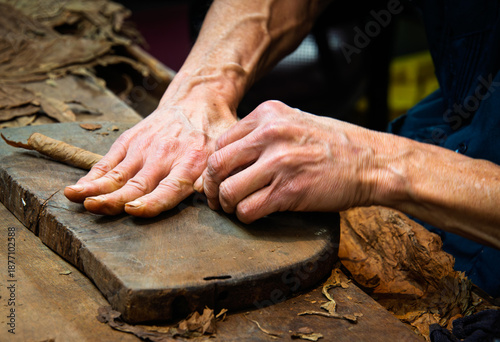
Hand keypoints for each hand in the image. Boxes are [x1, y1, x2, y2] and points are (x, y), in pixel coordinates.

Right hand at [64, 86, 236, 216]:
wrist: (197, 100)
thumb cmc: (212, 134)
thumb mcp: (225, 152)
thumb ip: (217, 176)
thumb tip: (213, 200)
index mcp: (191, 162)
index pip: (169, 188)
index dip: (151, 202)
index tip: (133, 210)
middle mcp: (164, 156)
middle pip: (137, 183)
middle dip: (113, 197)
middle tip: (95, 207)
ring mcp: (144, 147)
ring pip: (117, 172)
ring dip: (95, 186)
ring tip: (75, 196)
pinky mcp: (131, 140)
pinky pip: (109, 159)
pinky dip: (94, 174)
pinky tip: (80, 187)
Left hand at [202, 100, 379, 222]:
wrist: (372, 162)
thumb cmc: (334, 145)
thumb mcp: (295, 122)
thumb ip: (263, 132)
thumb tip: (233, 155)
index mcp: (268, 114)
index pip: (220, 143)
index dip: (214, 167)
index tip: (219, 180)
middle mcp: (269, 134)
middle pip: (216, 166)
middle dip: (212, 189)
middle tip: (218, 200)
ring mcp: (279, 162)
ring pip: (228, 191)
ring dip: (228, 206)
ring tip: (237, 209)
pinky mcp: (289, 190)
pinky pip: (248, 210)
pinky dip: (246, 217)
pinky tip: (256, 214)